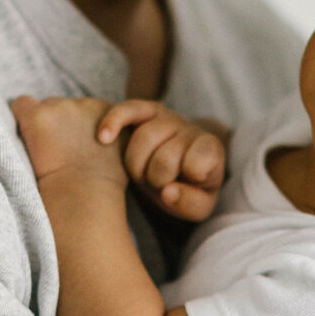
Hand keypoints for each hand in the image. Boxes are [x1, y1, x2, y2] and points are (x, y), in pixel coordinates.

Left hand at [12, 95, 125, 188]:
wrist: (85, 196)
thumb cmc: (102, 186)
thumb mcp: (119, 155)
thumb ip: (110, 138)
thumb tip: (99, 138)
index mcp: (108, 111)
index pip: (84, 108)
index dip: (76, 128)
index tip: (74, 150)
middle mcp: (85, 104)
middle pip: (62, 106)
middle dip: (57, 125)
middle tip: (58, 154)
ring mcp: (61, 108)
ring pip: (42, 109)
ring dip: (40, 126)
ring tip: (43, 154)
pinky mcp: (37, 115)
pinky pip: (21, 106)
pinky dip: (20, 120)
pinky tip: (26, 142)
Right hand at [98, 100, 227, 222]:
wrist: (178, 167)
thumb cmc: (188, 188)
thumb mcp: (198, 206)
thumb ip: (190, 203)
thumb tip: (167, 191)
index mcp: (211, 151)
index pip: (198, 163)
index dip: (185, 179)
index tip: (182, 185)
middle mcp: (191, 130)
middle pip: (166, 157)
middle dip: (157, 179)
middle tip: (158, 183)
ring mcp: (168, 118)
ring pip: (145, 138)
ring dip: (136, 166)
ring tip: (142, 173)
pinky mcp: (146, 110)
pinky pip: (129, 109)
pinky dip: (114, 122)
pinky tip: (103, 138)